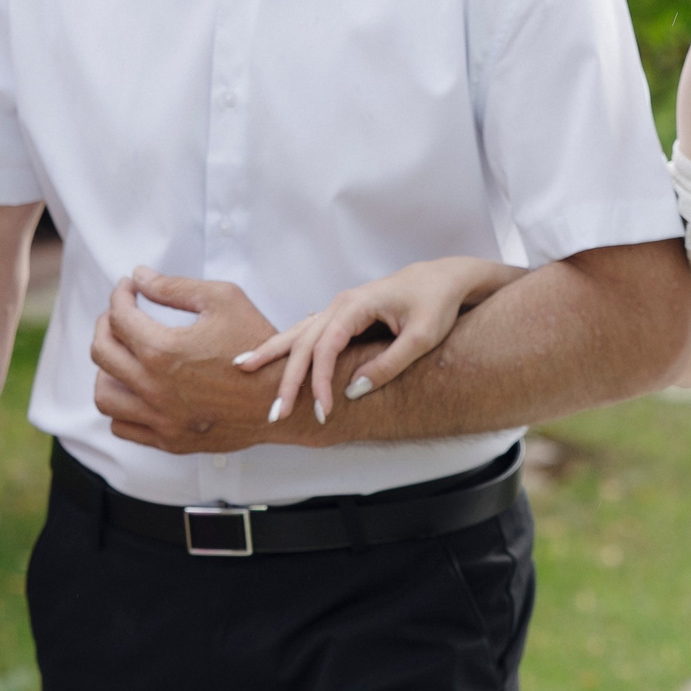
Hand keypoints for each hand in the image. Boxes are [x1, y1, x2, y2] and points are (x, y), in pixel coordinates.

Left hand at [90, 268, 278, 451]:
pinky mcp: (170, 439)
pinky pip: (123, 426)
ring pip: (104, 394)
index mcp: (163, 350)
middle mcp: (154, 387)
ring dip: (107, 369)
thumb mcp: (223, 300)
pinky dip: (122, 406)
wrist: (285, 397)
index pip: (118, 316)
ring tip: (125, 355)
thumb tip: (139, 276)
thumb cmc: (256, 345)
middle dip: (106, 324)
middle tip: (121, 315)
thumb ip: (174, 286)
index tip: (128, 288)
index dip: (120, 295)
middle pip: (102, 351)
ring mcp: (160, 418)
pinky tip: (137, 389)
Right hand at [235, 256, 523, 426]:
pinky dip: (289, 345)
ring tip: (244, 367)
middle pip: (304, 342)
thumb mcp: (422, 338)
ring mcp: (340, 308)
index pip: (326, 347)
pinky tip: (271, 355)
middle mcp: (341, 304)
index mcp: (356, 305)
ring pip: (300, 333)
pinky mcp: (344, 316)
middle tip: (274, 411)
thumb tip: (354, 391)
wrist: (445, 278)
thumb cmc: (437, 304)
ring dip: (274, 354)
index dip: (319, 381)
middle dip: (287, 377)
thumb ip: (389, 364)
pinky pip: (309, 332)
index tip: (321, 410)